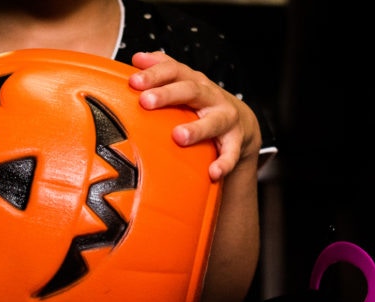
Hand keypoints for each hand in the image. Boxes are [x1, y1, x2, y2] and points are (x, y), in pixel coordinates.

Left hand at [128, 51, 262, 181]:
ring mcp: (225, 118)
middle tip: (146, 101)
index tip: (134, 81)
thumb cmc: (202, 103)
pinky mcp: (236, 141)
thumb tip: (137, 57)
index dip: (154, 74)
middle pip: (190, 91)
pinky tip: (213, 172)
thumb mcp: (185, 82)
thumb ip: (162, 69)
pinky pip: (231, 152)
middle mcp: (211, 96)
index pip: (174, 71)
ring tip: (178, 136)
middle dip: (168, 94)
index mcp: (194, 81)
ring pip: (214, 121)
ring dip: (197, 129)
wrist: (240, 123)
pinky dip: (224, 163)